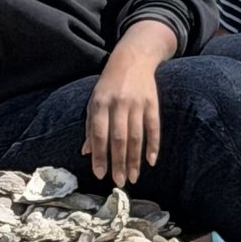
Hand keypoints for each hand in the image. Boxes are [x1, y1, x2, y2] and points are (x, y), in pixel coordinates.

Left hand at [87, 37, 162, 185]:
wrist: (132, 59)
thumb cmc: (108, 85)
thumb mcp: (94, 102)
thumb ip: (91, 127)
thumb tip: (87, 153)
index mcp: (100, 104)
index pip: (100, 135)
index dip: (100, 156)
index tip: (100, 175)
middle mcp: (119, 103)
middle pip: (119, 139)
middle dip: (119, 163)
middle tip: (119, 182)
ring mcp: (137, 103)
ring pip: (136, 136)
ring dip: (135, 159)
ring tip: (133, 177)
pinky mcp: (152, 103)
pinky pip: (153, 127)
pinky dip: (153, 145)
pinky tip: (151, 161)